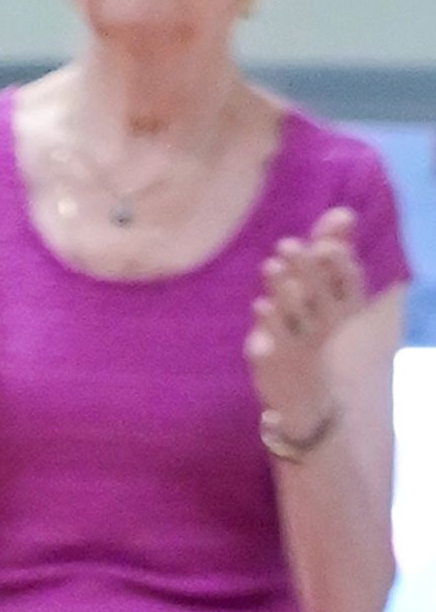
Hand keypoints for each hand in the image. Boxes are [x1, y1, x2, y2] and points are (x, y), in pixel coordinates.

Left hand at [250, 204, 364, 450]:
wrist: (306, 399)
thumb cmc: (316, 332)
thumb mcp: (327, 293)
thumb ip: (334, 251)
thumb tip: (341, 213)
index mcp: (345, 310)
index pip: (349, 285)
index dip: (341, 266)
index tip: (328, 244)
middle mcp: (327, 328)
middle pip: (319, 295)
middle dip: (305, 271)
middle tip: (287, 243)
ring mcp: (301, 346)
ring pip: (294, 317)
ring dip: (284, 291)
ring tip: (272, 265)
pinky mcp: (276, 362)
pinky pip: (273, 342)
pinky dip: (268, 323)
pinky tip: (262, 303)